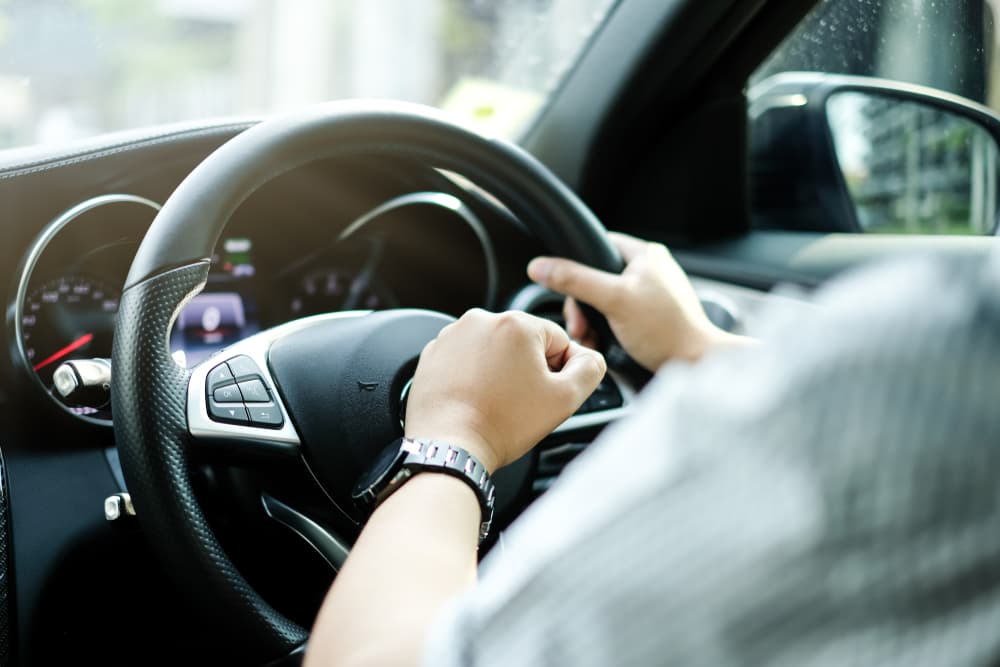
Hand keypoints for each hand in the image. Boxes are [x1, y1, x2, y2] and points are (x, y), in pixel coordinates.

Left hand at [404, 309, 605, 472]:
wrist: (450, 447)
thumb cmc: (501, 424)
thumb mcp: (565, 399)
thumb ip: (590, 369)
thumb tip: (588, 358)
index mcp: (516, 323)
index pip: (557, 340)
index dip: (558, 372)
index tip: (543, 394)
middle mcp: (480, 320)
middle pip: (523, 343)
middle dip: (526, 370)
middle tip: (519, 402)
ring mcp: (451, 336)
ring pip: (493, 351)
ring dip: (499, 372)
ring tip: (495, 402)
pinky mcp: (432, 355)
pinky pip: (465, 360)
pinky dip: (472, 377)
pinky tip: (475, 400)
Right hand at [528, 232, 732, 370]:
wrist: (695, 362)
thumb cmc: (666, 330)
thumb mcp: (614, 300)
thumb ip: (576, 280)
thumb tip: (541, 266)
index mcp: (646, 254)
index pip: (599, 245)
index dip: (578, 264)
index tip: (566, 287)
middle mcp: (651, 269)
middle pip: (598, 276)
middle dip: (583, 303)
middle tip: (579, 325)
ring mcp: (652, 294)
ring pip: (606, 299)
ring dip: (592, 319)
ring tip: (591, 336)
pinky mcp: (653, 316)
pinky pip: (619, 315)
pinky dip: (607, 328)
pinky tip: (604, 342)